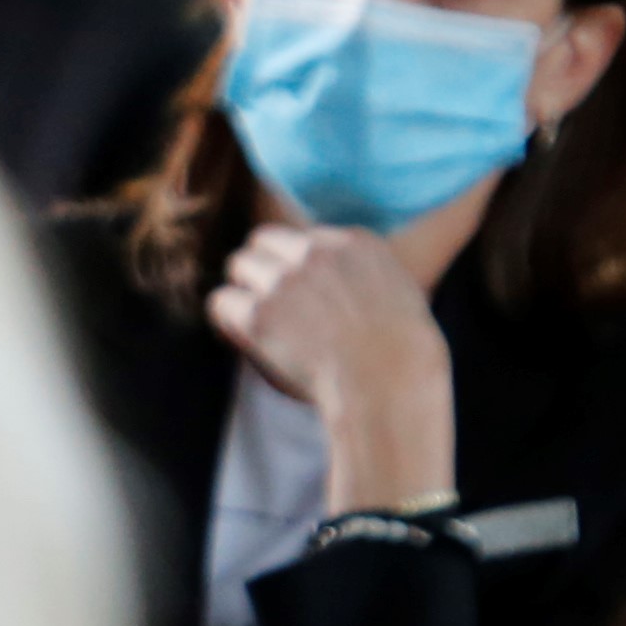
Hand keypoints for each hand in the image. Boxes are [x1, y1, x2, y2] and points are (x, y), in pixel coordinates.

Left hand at [207, 225, 456, 513]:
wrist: (391, 387)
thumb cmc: (403, 360)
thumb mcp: (400, 297)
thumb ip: (366, 279)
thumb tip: (335, 289)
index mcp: (356, 242)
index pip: (305, 238)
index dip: (299, 267)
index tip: (307, 298)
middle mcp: (317, 252)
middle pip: (264, 241)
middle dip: (264, 269)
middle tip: (273, 306)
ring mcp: (286, 280)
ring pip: (239, 265)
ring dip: (245, 293)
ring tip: (263, 326)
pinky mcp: (260, 314)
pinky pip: (221, 302)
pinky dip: (228, 320)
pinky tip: (245, 339)